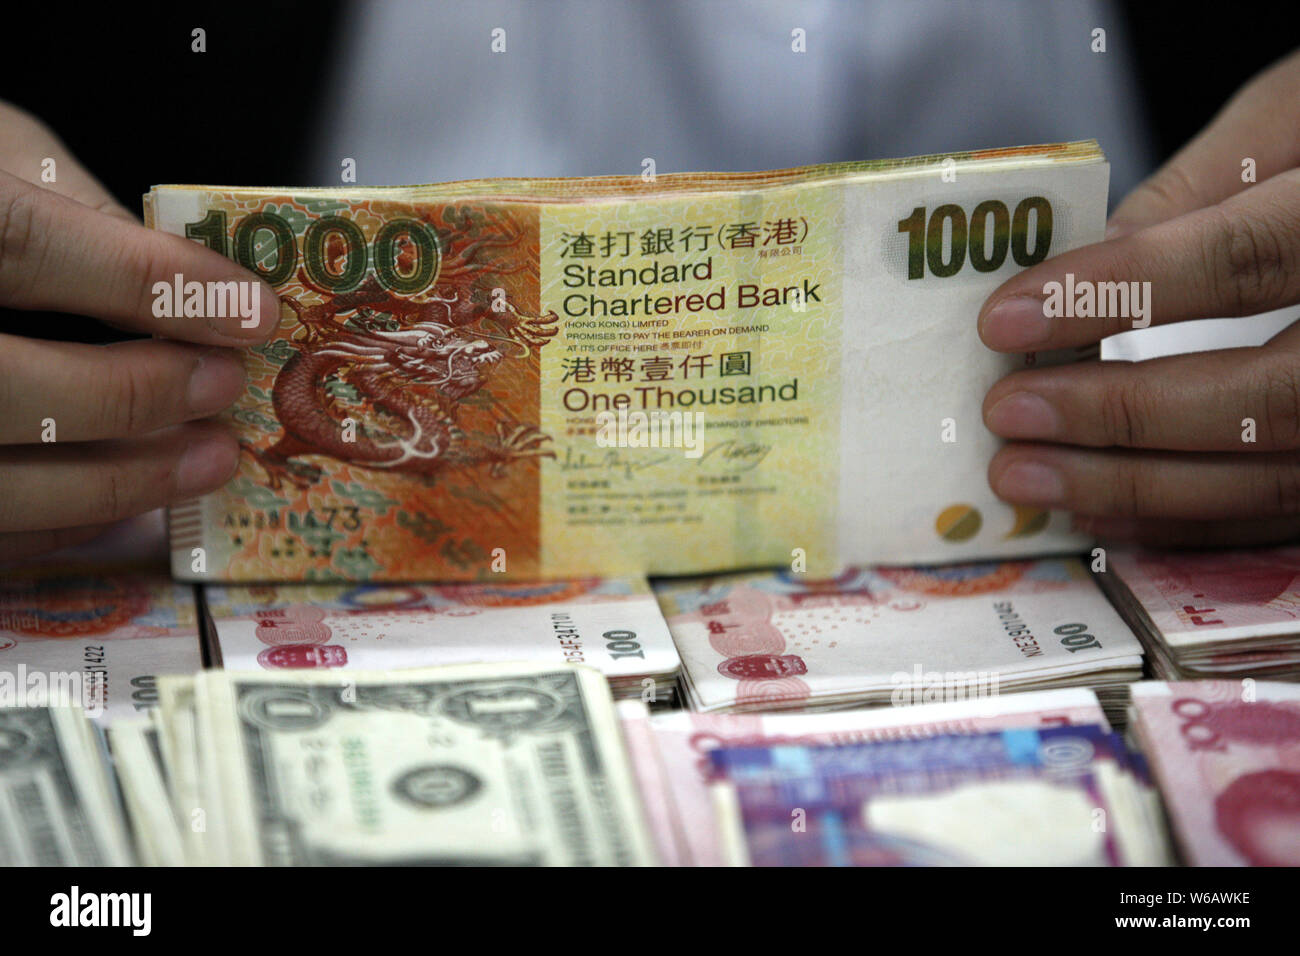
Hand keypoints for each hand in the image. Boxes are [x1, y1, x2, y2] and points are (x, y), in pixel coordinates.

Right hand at [0, 101, 277, 560]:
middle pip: (3, 388)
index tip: (251, 310)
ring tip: (211, 457)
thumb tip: (194, 288)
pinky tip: (132, 494)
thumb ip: (74, 212)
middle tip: (225, 385)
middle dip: (132, 395)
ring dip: (117, 481)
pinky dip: (64, 523)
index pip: (22, 243)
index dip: (144, 280)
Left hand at [979, 49, 1299, 548]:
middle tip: (1005, 411)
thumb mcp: (1296, 115)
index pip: (1245, 259)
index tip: (1005, 318)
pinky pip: (1288, 512)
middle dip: (1118, 414)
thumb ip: (1198, 191)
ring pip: (1277, 472)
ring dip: (1137, 486)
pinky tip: (1103, 510)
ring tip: (1025, 476)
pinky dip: (1192, 519)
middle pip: (1267, 395)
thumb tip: (1084, 263)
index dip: (1118, 294)